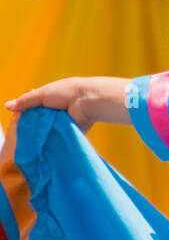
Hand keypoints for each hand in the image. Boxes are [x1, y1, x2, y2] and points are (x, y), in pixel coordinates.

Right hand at [5, 76, 132, 131]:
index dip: (25, 115)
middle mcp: (55, 112)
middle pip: (39, 122)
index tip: (17, 120)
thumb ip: (26, 101)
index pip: (33, 109)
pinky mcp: (69, 134)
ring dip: (40, 135)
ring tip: (30, 141)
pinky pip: (56, 139)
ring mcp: (62, 124)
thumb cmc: (66, 92)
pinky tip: (40, 147)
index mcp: (50, 100)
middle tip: (22, 133)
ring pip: (46, 132)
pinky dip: (50, 141)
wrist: (88, 101)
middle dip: (32, 127)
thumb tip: (7, 106)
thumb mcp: (42, 94)